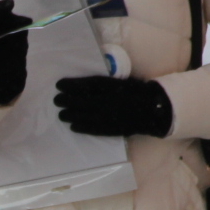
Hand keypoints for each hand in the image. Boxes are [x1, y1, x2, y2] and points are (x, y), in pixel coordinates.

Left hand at [53, 75, 172, 137]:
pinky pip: (95, 129)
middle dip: (67, 101)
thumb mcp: (120, 80)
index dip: (71, 85)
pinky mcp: (113, 128)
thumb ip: (104, 82)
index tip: (59, 85)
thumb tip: (84, 84)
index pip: (86, 85)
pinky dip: (82, 128)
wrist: (154, 108)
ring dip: (71, 115)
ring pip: (86, 115)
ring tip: (61, 114)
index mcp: (111, 86)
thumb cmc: (137, 90)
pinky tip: (73, 127)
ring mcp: (110, 115)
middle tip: (56, 100)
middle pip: (82, 101)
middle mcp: (109, 100)